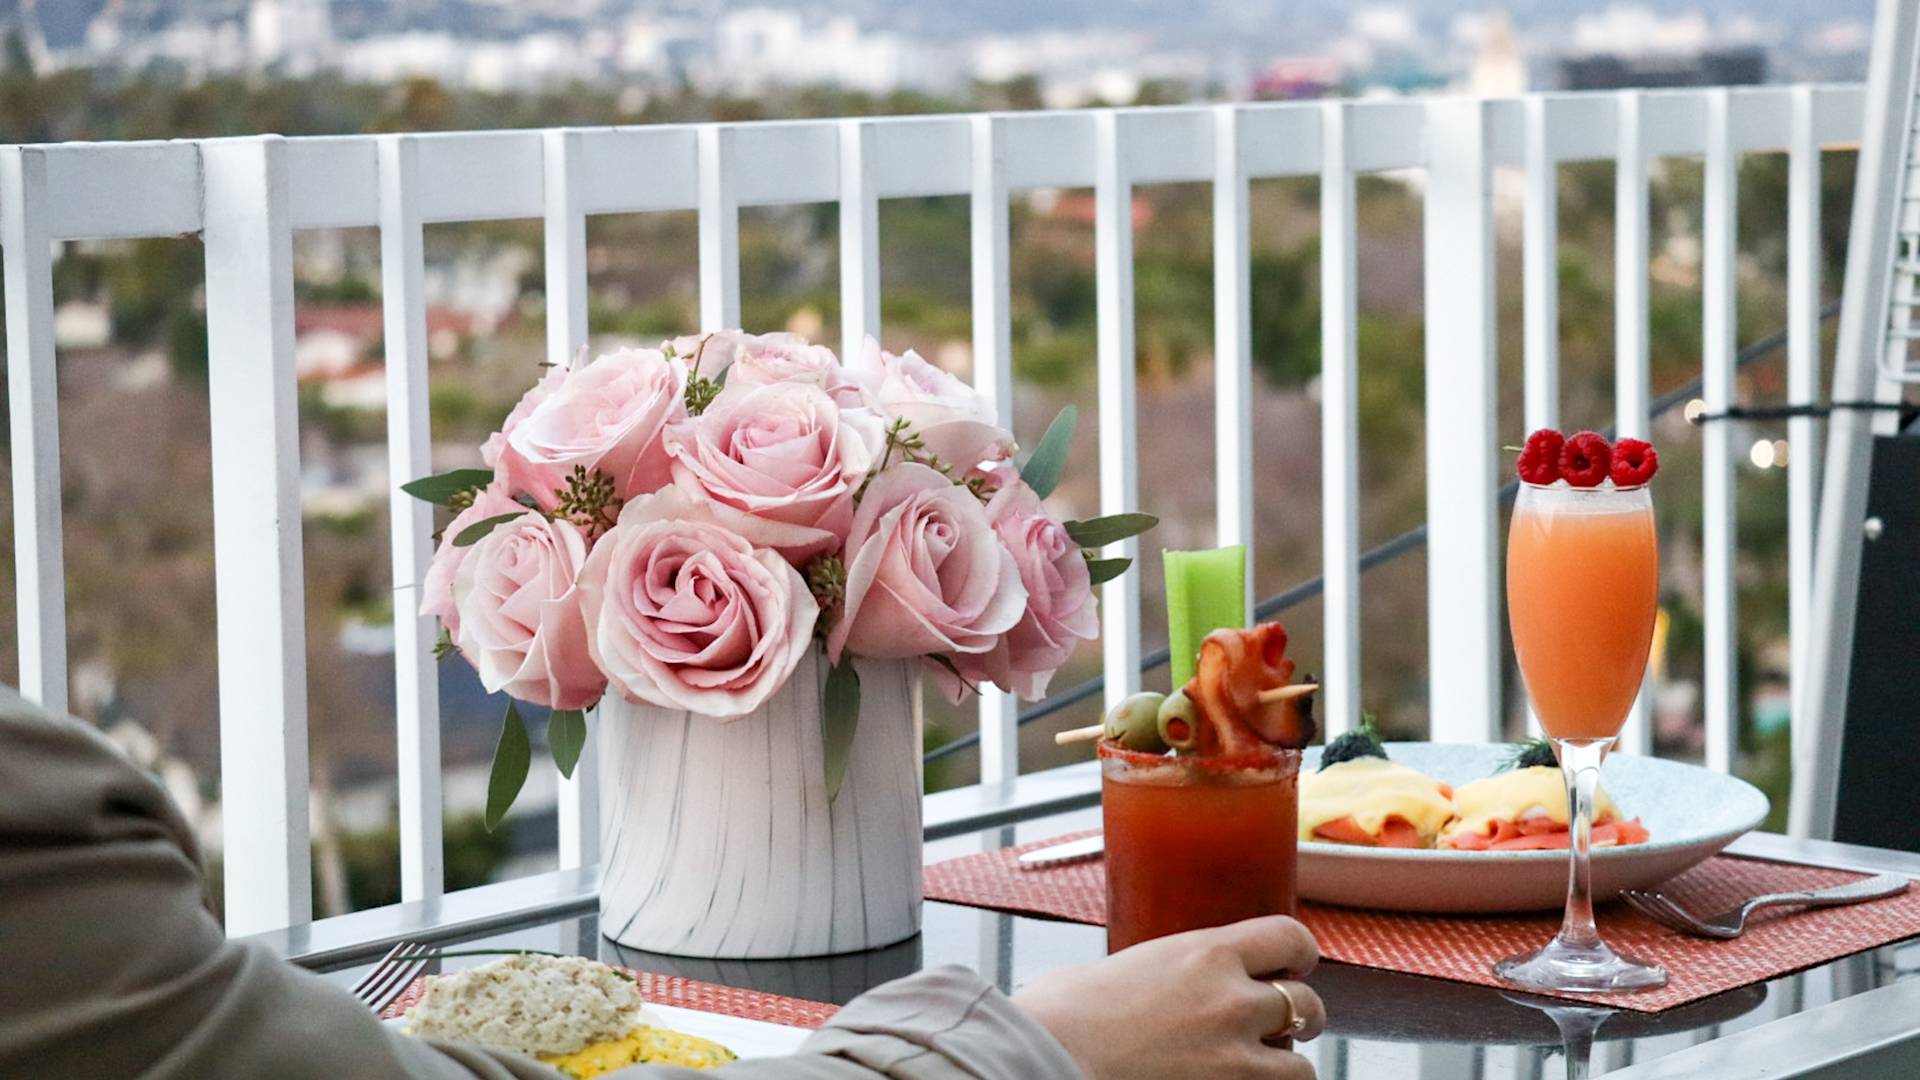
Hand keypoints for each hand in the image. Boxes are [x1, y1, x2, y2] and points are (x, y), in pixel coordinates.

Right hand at [1013, 915, 1325, 1079]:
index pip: (1290, 937)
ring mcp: (1235, 1060)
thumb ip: (1152, 971)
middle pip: (1306, 1004)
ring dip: (1282, 1066)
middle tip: (1276, 1026)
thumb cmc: (1056, 1017)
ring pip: (1300, 1067)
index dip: (1297, 954)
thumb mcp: (1111, 970)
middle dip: (1296, 1016)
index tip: (1292, 965)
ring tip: (1258, 1068)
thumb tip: (1141, 983)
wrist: (1041, 1061)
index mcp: (1205, 954)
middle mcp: (1233, 1002)